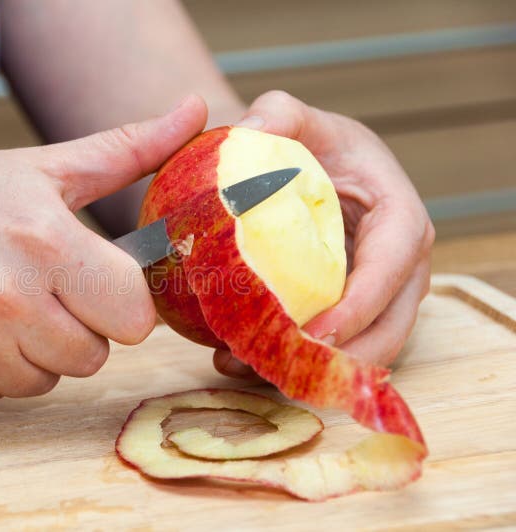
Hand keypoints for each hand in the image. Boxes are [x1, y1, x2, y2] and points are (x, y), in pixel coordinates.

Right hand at [0, 95, 206, 405]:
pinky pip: (0, 397)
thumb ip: (127, 150)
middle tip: (39, 291)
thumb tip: (195, 113)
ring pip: (47, 380)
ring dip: (34, 352)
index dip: (121, 302)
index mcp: (45, 243)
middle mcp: (8, 301)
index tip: (95, 284)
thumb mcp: (39, 168)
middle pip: (94, 357)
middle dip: (78, 328)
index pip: (135, 318)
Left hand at [214, 91, 433, 380]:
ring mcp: (379, 294)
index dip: (363, 302)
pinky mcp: (351, 313)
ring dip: (313, 371)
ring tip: (244, 367)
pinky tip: (239, 362)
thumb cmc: (308, 143)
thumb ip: (276, 113)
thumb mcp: (294, 117)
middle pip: (390, 324)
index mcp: (398, 214)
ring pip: (363, 349)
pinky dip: (295, 364)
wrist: (304, 168)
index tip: (319, 331)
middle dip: (342, 357)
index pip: (395, 262)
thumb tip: (250, 132)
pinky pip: (334, 348)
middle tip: (280, 368)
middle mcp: (401, 263)